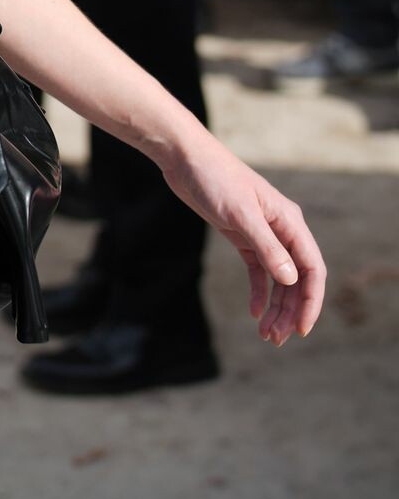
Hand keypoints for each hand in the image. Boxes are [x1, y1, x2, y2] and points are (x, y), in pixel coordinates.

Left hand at [163, 135, 324, 344]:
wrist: (186, 159)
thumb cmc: (216, 179)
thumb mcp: (241, 215)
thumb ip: (268, 247)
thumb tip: (291, 280)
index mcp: (290, 222)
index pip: (312, 269)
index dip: (311, 301)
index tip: (301, 329)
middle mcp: (282, 229)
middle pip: (296, 279)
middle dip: (290, 310)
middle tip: (275, 339)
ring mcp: (263, 234)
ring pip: (278, 278)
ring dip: (275, 306)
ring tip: (266, 334)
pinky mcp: (242, 236)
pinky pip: (258, 271)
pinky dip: (258, 292)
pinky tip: (254, 313)